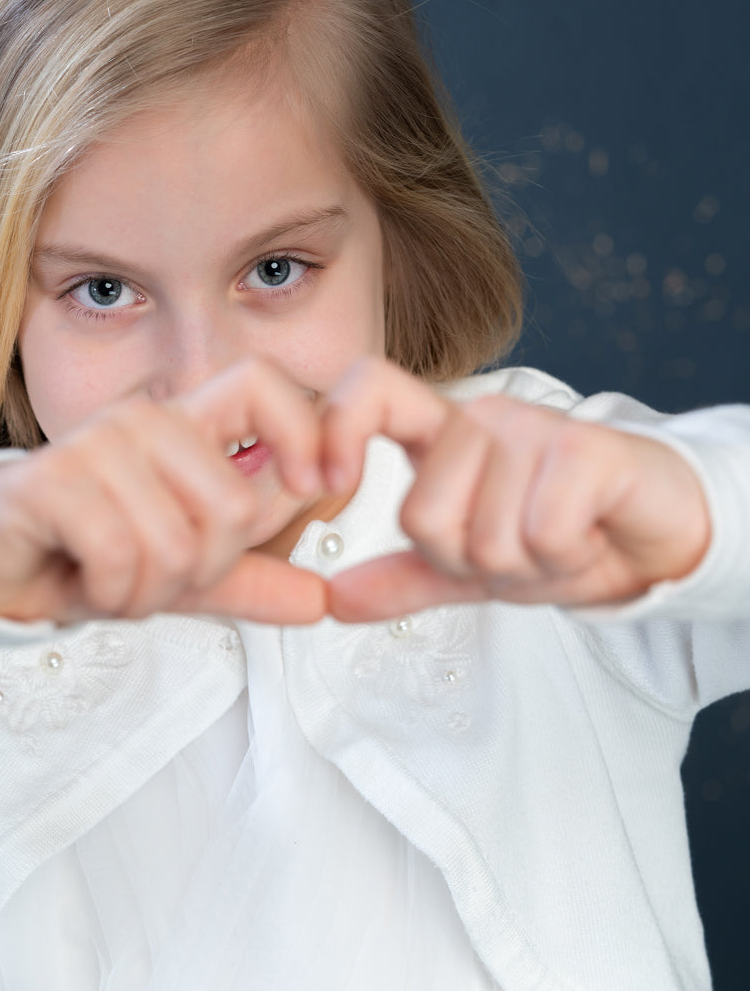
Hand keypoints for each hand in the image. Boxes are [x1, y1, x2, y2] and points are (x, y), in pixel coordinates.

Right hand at [0, 359, 325, 624]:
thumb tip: (320, 601)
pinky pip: (120, 555)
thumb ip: (246, 580)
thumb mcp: (176, 573)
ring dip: (146, 592)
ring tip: (110, 580)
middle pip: (234, 507)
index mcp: (183, 427)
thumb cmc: (80, 554)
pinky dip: (110, 592)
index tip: (319, 489)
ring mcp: (96, 444)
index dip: (304, 433)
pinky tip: (83, 583)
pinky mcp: (52, 480)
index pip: (263, 385)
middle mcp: (143, 421)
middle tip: (151, 577)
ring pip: (178, 545)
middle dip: (200, 573)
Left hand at [321, 358, 711, 621]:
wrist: (658, 536)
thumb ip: (405, 578)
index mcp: (443, 435)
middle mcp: (482, 420)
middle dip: (472, 562)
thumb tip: (333, 599)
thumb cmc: (567, 535)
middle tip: (520, 546)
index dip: (336, 431)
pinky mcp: (586, 448)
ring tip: (560, 538)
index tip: (332, 484)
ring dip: (527, 565)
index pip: (369, 391)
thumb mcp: (475, 569)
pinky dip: (566, 556)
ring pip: (484, 537)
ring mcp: (533, 428)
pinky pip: (542, 532)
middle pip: (423, 517)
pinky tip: (589, 535)